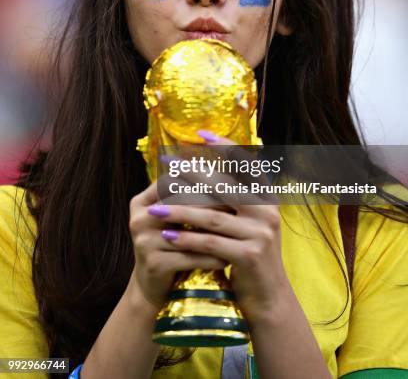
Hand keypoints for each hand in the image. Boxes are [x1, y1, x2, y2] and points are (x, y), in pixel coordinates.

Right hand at [128, 180, 227, 308]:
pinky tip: (228, 258)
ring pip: (188, 231)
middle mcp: (139, 218)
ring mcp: (144, 241)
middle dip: (211, 205)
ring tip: (237, 231)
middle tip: (237, 207)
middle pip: (181, 205)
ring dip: (214, 232)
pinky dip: (210, 257)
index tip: (226, 183)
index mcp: (142, 201)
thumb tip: (223, 174)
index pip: (173, 182)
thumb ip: (187, 195)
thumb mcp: (173, 217)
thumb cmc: (171, 243)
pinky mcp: (154, 264)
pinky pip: (189, 257)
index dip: (199, 182)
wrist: (151, 285)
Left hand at [149, 130, 290, 324]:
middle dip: (192, 174)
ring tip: (155, 209)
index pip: (246, 164)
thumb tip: (203, 169)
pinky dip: (187, 238)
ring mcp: (260, 233)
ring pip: (212, 216)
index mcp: (267, 197)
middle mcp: (267, 211)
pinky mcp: (249, 255)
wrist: (268, 296)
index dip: (224, 146)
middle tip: (167, 165)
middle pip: (224, 186)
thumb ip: (235, 198)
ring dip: (180, 211)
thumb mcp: (249, 221)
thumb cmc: (250, 253)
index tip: (200, 134)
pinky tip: (167, 235)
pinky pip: (210, 243)